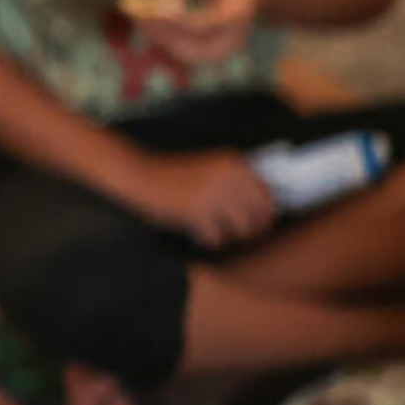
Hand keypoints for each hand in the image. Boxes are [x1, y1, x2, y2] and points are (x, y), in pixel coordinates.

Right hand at [123, 150, 273, 249]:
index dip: (263, 214)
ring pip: (240, 230)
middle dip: (248, 230)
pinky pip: (215, 238)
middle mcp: (227, 177)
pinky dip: (207, 240)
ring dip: (228, 236)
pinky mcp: (196, 212)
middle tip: (234, 234)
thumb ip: (234, 182)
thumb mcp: (209, 169)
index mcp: (233, 164)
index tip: (255, 223)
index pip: (267, 196)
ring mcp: (212, 194)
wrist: (138, 175)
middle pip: (258, 216)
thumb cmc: (172, 176)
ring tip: (212, 232)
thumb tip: (266, 212)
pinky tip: (196, 233)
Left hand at [128, 0, 269, 65]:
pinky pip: (186, 54)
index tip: (150, 9)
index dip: (173, 20)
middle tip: (137, 16)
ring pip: (187, 55)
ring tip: (138, 17)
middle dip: (161, 34)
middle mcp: (235, 37)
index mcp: (237, 12)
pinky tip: (148, 23)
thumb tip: (153, 0)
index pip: (202, 25)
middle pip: (194, 48)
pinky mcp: (215, 53)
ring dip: (159, 39)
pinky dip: (165, 41)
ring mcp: (226, 49)